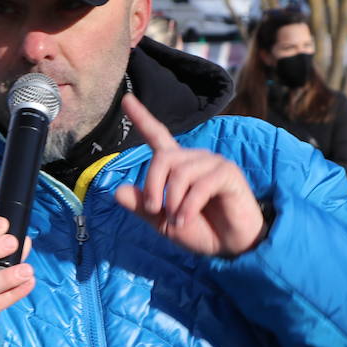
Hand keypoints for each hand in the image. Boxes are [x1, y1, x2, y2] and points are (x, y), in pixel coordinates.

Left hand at [114, 94, 264, 256]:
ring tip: (176, 221)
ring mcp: (213, 163)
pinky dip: (188, 206)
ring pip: (180, 172)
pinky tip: (185, 220)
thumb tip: (116, 191)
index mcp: (177, 165)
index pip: (157, 135)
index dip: (141, 117)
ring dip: (173, 201)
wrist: (230, 246)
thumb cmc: (199, 230)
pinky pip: (201, 185)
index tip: (125, 99)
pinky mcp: (228, 173)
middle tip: (154, 210)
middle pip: (162, 158)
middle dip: (152, 186)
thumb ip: (141, 207)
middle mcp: (194, 158)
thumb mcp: (162, 222)